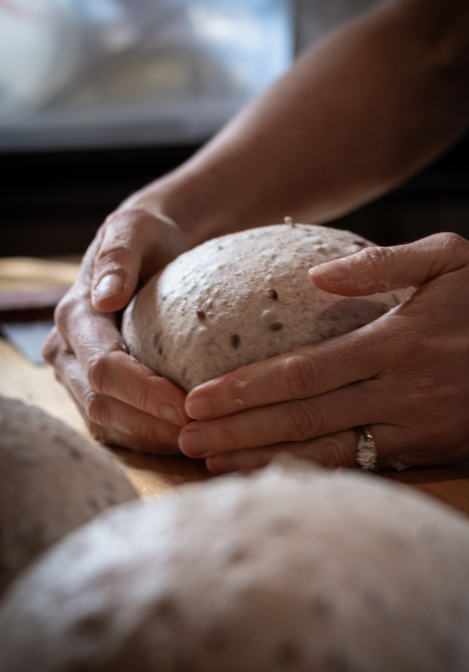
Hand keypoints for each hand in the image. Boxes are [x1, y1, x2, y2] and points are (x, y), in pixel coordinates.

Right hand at [43, 208, 190, 453]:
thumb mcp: (137, 231)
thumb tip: (106, 297)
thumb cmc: (149, 238)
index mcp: (75, 317)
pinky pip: (116, 426)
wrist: (148, 249)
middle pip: (101, 404)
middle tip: (199, 432)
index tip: (185, 405)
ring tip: (195, 441)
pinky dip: (148, 437)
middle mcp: (67, 351)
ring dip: (150, 437)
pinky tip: (183, 438)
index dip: (142, 392)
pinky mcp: (96, 389)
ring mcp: (77, 375)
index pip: (103, 368)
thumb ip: (120, 258)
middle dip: (150, 423)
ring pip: (106, 423)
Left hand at [179, 233, 468, 471]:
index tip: (197, 400)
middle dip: (238, 432)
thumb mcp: (448, 256)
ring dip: (267, 459)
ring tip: (215, 465)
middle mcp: (401, 393)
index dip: (245, 390)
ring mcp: (418, 429)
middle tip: (184, 441)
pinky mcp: (436, 450)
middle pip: (302, 420)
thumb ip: (377, 265)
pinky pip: (365, 464)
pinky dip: (318, 469)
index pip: (301, 373)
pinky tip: (281, 471)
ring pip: (328, 452)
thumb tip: (313, 280)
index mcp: (395, 342)